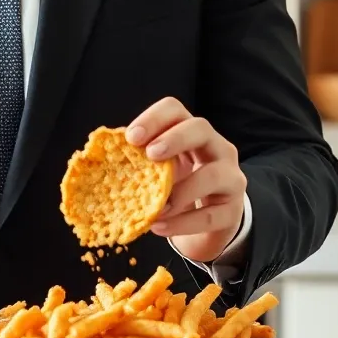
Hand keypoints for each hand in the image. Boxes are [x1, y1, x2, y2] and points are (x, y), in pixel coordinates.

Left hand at [126, 97, 247, 263]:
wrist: (208, 226)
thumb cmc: (178, 190)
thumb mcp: (160, 172)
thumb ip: (140, 162)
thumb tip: (104, 159)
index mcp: (191, 133)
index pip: (175, 110)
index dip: (154, 119)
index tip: (131, 138)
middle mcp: (217, 148)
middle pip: (201, 129)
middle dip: (175, 139)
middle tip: (151, 154)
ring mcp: (231, 178)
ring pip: (213, 174)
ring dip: (182, 190)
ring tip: (157, 205)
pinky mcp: (233, 210)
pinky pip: (210, 215)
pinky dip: (184, 223)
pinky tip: (160, 226)